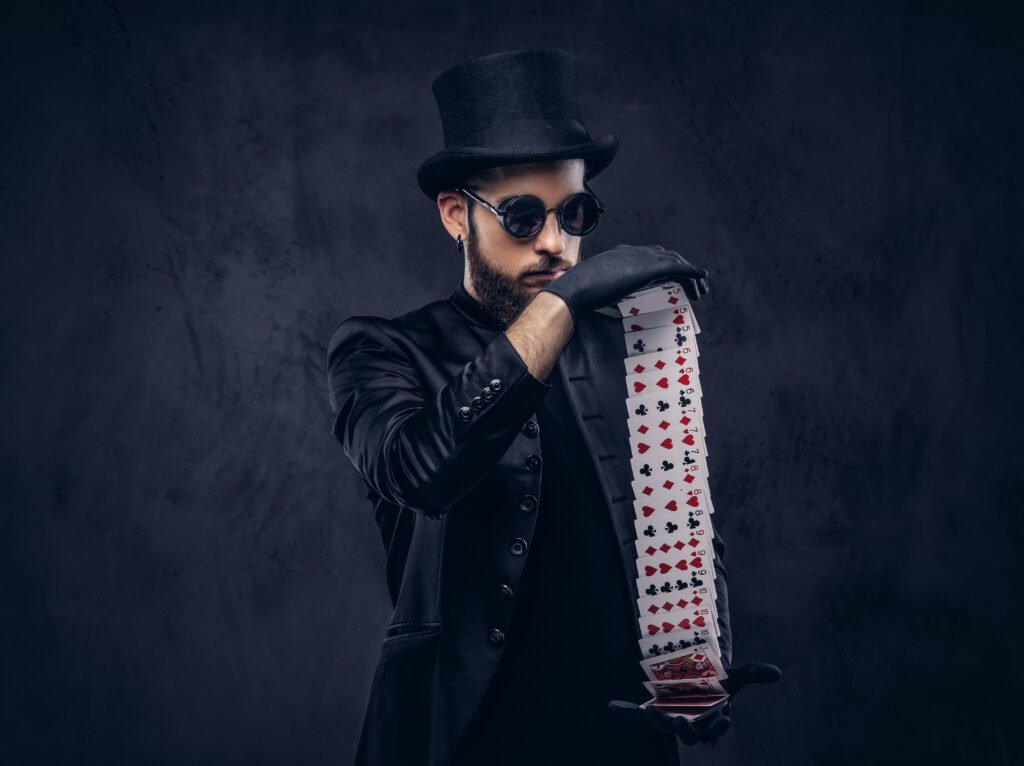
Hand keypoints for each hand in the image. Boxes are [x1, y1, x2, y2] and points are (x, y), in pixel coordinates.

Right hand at [540, 244, 710, 328]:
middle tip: (693, 286)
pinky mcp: (649, 268)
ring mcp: (642, 257)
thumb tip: (604, 303)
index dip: (664, 266)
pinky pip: (678, 267)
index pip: (650, 256)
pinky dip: (692, 271)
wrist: (577, 287)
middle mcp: (635, 251)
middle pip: (666, 256)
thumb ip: (607, 289)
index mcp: (622, 254)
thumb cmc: (580, 292)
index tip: (672, 281)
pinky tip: (702, 278)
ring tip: (700, 290)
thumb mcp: (597, 287)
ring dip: (691, 274)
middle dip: (682, 269)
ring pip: (675, 261)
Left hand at [607, 662, 781, 746]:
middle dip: (683, 728)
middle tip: (678, 720)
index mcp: (711, 719)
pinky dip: (625, 711)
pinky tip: (613, 705)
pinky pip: (637, 715)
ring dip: (655, 721)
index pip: (717, 729)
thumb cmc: (718, 683)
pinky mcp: (652, 711)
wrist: (698, 679)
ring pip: (662, 725)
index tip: (721, 722)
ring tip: (649, 713)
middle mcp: (690, 722)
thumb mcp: (736, 676)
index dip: (719, 728)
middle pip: (687, 734)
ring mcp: (668, 717)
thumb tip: (777, 673)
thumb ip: (753, 673)